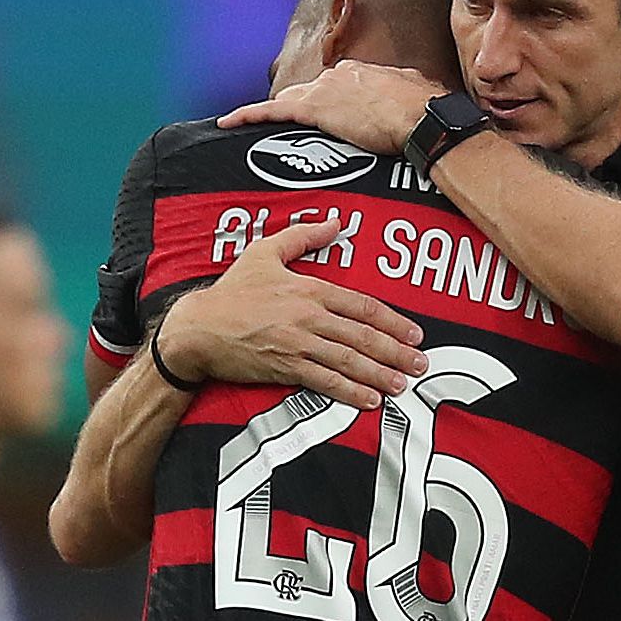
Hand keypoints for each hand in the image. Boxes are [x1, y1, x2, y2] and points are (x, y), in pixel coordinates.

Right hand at [158, 220, 427, 408]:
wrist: (198, 328)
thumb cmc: (232, 291)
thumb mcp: (264, 252)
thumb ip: (303, 236)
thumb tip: (335, 221)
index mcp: (309, 289)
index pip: (362, 306)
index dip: (392, 321)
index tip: (414, 334)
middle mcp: (308, 317)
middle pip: (363, 336)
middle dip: (396, 352)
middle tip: (421, 364)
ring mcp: (297, 344)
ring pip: (349, 361)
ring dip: (380, 374)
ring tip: (403, 384)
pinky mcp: (284, 368)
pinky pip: (324, 382)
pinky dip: (350, 392)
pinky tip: (370, 400)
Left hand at [219, 61, 448, 153]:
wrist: (424, 119)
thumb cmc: (427, 111)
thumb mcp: (416, 95)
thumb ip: (404, 94)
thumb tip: (414, 98)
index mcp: (362, 72)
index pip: (335, 86)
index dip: (329, 103)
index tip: (331, 117)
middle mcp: (339, 75)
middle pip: (308, 92)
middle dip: (300, 107)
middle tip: (294, 127)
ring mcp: (324, 90)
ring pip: (288, 100)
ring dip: (275, 112)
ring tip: (257, 125)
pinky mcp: (313, 110)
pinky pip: (271, 111)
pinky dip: (249, 115)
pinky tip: (230, 122)